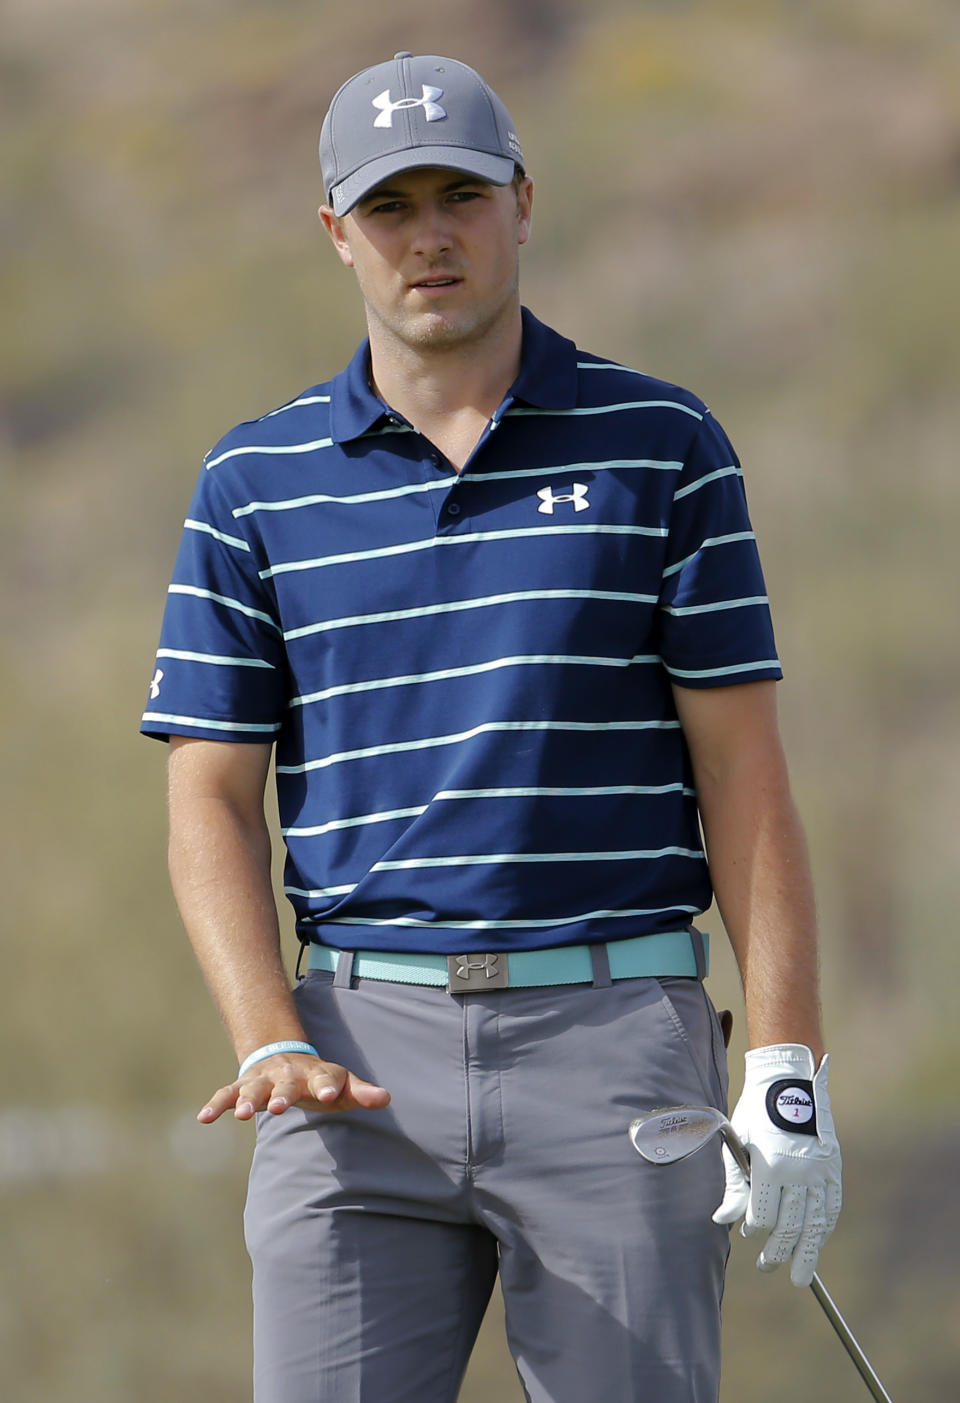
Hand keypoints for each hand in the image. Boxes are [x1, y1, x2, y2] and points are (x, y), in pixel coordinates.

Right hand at [197, 1051, 390, 1122]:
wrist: (286, 1057)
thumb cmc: (320, 1081)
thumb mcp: (342, 1086)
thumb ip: (360, 1092)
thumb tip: (385, 1098)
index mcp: (317, 1075)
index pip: (326, 1079)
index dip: (328, 1087)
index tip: (330, 1097)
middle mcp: (289, 1074)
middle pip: (285, 1084)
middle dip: (281, 1095)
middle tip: (278, 1108)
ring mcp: (264, 1078)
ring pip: (254, 1087)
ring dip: (248, 1099)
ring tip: (241, 1114)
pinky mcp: (243, 1085)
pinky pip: (227, 1093)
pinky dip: (216, 1104)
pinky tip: (203, 1118)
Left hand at [712, 1044, 840, 1286]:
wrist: (788, 1082)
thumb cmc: (755, 1113)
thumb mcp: (738, 1144)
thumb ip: (734, 1186)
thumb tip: (722, 1220)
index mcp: (771, 1165)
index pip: (764, 1215)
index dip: (754, 1229)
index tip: (748, 1232)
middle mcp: (799, 1172)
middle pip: (790, 1225)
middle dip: (778, 1251)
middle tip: (767, 1267)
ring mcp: (820, 1170)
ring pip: (815, 1222)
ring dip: (806, 1251)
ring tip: (800, 1275)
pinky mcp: (832, 1167)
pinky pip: (831, 1205)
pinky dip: (824, 1227)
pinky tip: (816, 1241)